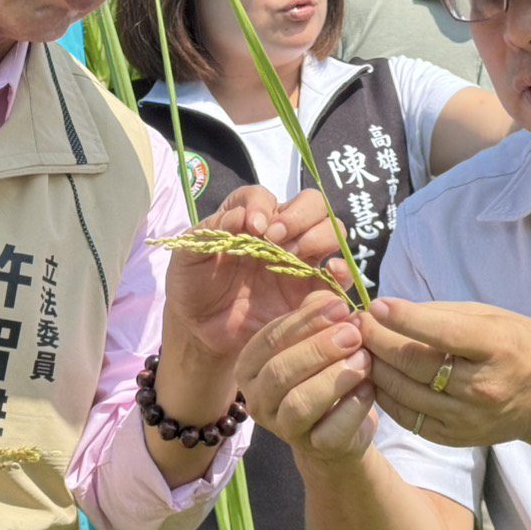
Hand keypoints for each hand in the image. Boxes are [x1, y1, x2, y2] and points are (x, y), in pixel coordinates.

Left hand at [162, 186, 350, 360]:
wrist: (203, 333)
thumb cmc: (194, 288)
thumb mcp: (188, 257)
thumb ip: (210, 232)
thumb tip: (241, 218)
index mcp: (249, 219)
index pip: (264, 196)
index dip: (262, 205)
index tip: (252, 227)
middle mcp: (280, 233)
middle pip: (312, 204)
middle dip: (299, 216)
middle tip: (276, 239)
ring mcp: (301, 260)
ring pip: (332, 230)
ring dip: (319, 236)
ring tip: (293, 256)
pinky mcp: (312, 290)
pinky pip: (339, 274)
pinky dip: (342, 269)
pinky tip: (331, 271)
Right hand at [237, 291, 376, 464]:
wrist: (340, 430)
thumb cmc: (325, 372)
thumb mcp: (318, 338)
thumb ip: (319, 315)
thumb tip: (332, 294)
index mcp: (251, 366)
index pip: (271, 339)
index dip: (306, 321)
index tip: (340, 306)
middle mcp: (257, 399)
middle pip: (281, 371)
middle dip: (319, 349)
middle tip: (354, 332)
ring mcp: (282, 428)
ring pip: (300, 402)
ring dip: (335, 378)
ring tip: (364, 360)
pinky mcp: (313, 449)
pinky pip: (330, 431)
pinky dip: (352, 408)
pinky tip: (369, 389)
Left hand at [360, 298, 530, 454]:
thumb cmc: (520, 345)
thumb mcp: (492, 316)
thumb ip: (441, 314)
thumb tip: (390, 311)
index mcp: (497, 348)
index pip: (441, 333)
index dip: (402, 318)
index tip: (375, 305)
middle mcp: (482, 388)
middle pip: (414, 364)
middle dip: (377, 341)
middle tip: (356, 324)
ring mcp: (467, 419)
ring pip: (403, 393)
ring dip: (373, 367)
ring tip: (358, 348)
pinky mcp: (454, 439)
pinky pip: (407, 417)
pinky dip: (385, 395)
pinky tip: (375, 376)